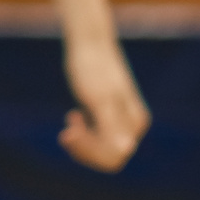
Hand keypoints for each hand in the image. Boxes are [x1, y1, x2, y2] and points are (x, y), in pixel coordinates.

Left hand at [60, 32, 150, 170]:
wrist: (88, 42)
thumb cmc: (91, 67)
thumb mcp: (99, 98)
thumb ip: (111, 125)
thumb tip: (125, 150)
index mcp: (135, 123)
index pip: (114, 156)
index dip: (89, 151)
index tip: (67, 132)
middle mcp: (133, 126)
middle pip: (109, 157)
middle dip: (85, 149)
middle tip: (64, 133)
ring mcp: (121, 121)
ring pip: (103, 149)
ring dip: (82, 142)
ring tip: (70, 119)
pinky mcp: (109, 115)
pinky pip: (98, 138)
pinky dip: (83, 133)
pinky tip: (73, 116)